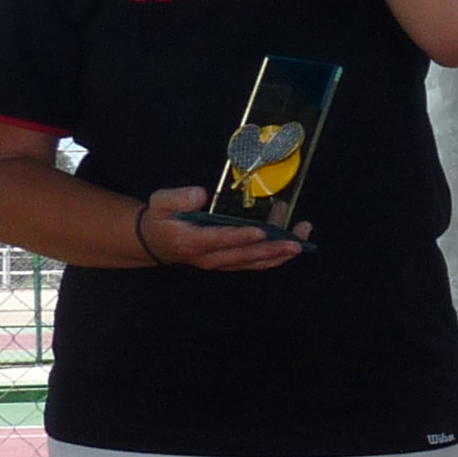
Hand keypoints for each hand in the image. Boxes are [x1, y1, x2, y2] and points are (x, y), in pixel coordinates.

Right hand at [138, 187, 312, 271]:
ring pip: (255, 261)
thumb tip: (200, 193)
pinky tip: (294, 241)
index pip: (221, 240)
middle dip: (272, 248)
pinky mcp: (230, 263)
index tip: (262, 230)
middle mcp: (211, 258)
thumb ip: (178, 198)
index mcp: (193, 242)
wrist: (155, 243)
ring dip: (280, 252)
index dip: (242, 236)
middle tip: (296, 241)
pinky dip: (276, 255)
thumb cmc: (160, 219)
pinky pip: (256, 263)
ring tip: (302, 236)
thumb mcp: (159, 202)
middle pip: (245, 255)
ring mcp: (222, 263)